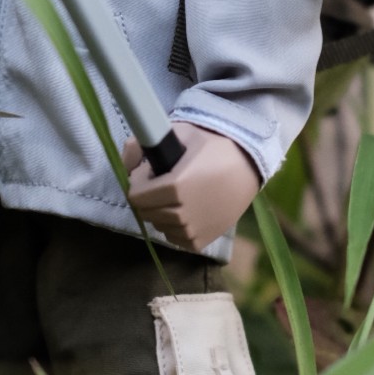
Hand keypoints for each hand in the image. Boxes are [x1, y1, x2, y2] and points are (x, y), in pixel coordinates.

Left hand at [122, 121, 261, 252]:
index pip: (135, 196)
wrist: (249, 168)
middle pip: (145, 212)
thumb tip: (124, 166)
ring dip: (161, 211)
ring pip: (159, 225)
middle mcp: (182, 214)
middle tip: (163, 182)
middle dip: (148, 196)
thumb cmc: (213, 146)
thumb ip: (142, 144)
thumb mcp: (180, 132)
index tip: (151, 171)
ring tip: (177, 195)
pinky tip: (187, 209)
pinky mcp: (200, 242)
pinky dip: (174, 227)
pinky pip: (174, 238)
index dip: (139, 181)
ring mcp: (192, 231)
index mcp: (175, 187)